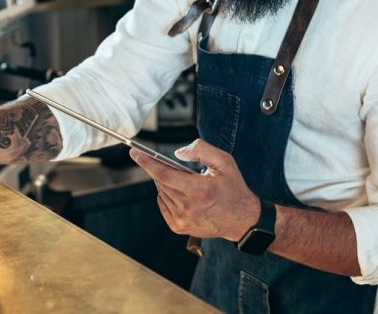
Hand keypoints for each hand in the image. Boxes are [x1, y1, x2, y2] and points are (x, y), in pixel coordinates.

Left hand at [130, 139, 260, 241]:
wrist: (242, 220)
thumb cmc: (234, 189)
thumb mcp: (224, 162)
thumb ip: (201, 150)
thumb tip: (177, 153)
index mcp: (198, 190)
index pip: (163, 173)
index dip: (147, 161)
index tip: (135, 152)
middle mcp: (187, 207)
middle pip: (161, 182)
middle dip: (161, 169)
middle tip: (172, 164)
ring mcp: (181, 220)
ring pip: (161, 193)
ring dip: (166, 182)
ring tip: (185, 180)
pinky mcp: (178, 227)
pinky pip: (163, 204)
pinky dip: (167, 195)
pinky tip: (182, 192)